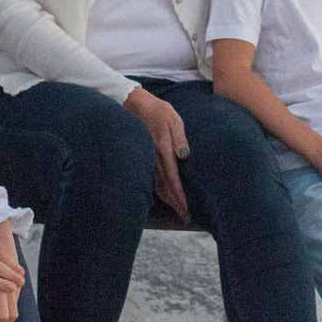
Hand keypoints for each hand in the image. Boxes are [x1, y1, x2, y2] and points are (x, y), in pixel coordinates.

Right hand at [125, 86, 191, 219]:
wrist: (136, 104)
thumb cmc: (158, 110)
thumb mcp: (173, 119)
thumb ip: (179, 137)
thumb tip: (184, 156)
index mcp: (164, 149)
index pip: (173, 178)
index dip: (179, 195)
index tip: (186, 208)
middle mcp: (155, 158)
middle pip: (165, 187)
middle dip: (175, 203)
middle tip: (185, 217)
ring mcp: (149, 159)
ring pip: (158, 185)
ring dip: (168, 199)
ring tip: (178, 210)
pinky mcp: (146, 157)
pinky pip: (153, 178)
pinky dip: (159, 190)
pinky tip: (164, 196)